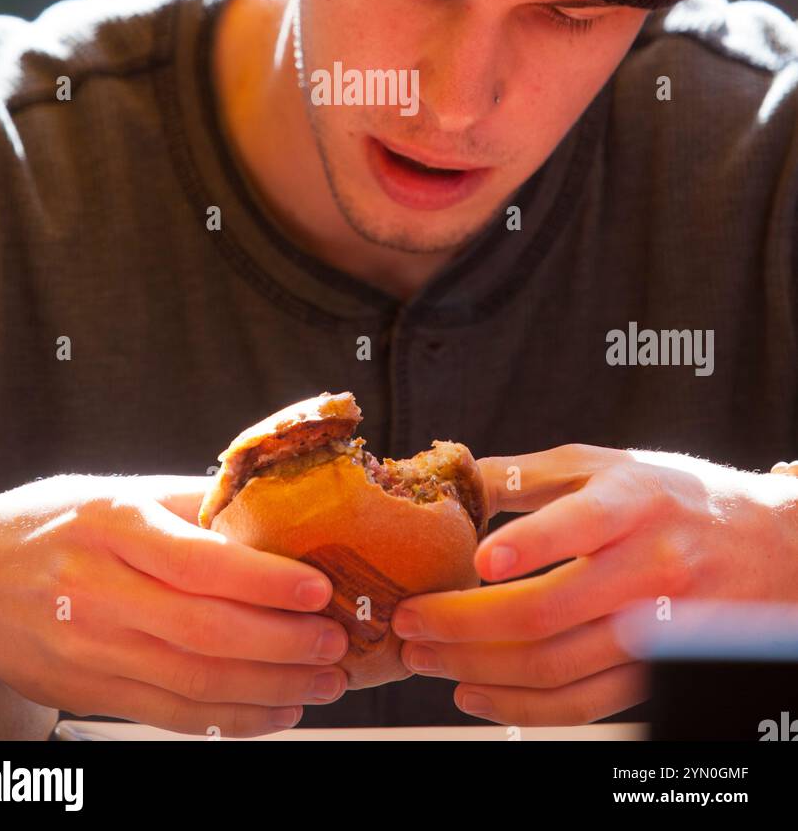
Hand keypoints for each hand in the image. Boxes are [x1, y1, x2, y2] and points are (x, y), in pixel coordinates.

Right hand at [0, 474, 349, 735]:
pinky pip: (172, 715)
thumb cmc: (47, 523)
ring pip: (194, 682)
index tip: (317, 588)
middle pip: (204, 631)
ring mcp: (93, 650)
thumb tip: (272, 505)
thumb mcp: (116, 490)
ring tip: (323, 681)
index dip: (265, 580)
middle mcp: (100, 591)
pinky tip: (275, 710)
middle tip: (335, 644)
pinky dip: (232, 720)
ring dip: (270, 688)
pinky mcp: (92, 693)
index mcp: (113, 526)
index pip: (199, 561)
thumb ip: (192, 501)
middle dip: (283, 644)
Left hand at [390, 444, 797, 726]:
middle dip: (464, 622)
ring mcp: (654, 629)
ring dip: (477, 668)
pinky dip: (520, 706)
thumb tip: (453, 479)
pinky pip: (580, 704)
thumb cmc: (668, 496)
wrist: (762, 545)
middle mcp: (649, 566)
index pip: (582, 524)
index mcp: (633, 502)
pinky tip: (474, 691)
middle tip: (408, 620)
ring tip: (423, 656)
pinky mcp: (652, 674)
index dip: (530, 545)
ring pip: (556, 666)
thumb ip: (528, 474)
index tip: (479, 559)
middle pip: (549, 610)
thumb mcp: (604, 464)